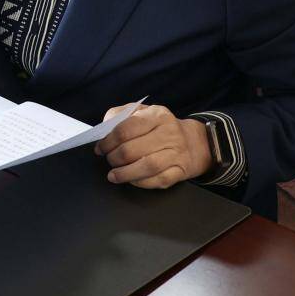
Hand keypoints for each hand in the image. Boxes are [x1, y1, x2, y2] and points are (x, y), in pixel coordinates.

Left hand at [94, 104, 212, 188]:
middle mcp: (169, 132)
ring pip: (147, 166)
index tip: (100, 148)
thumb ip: (121, 115)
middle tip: (109, 161)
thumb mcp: (143, 112)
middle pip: (133, 149)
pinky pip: (158, 180)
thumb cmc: (160, 128)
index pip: (126, 128)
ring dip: (125, 174)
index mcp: (157, 114)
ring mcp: (177, 153)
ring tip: (114, 175)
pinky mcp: (180, 171)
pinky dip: (141, 182)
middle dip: (114, 158)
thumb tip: (104, 128)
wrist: (194, 142)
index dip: (108, 141)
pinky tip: (132, 180)